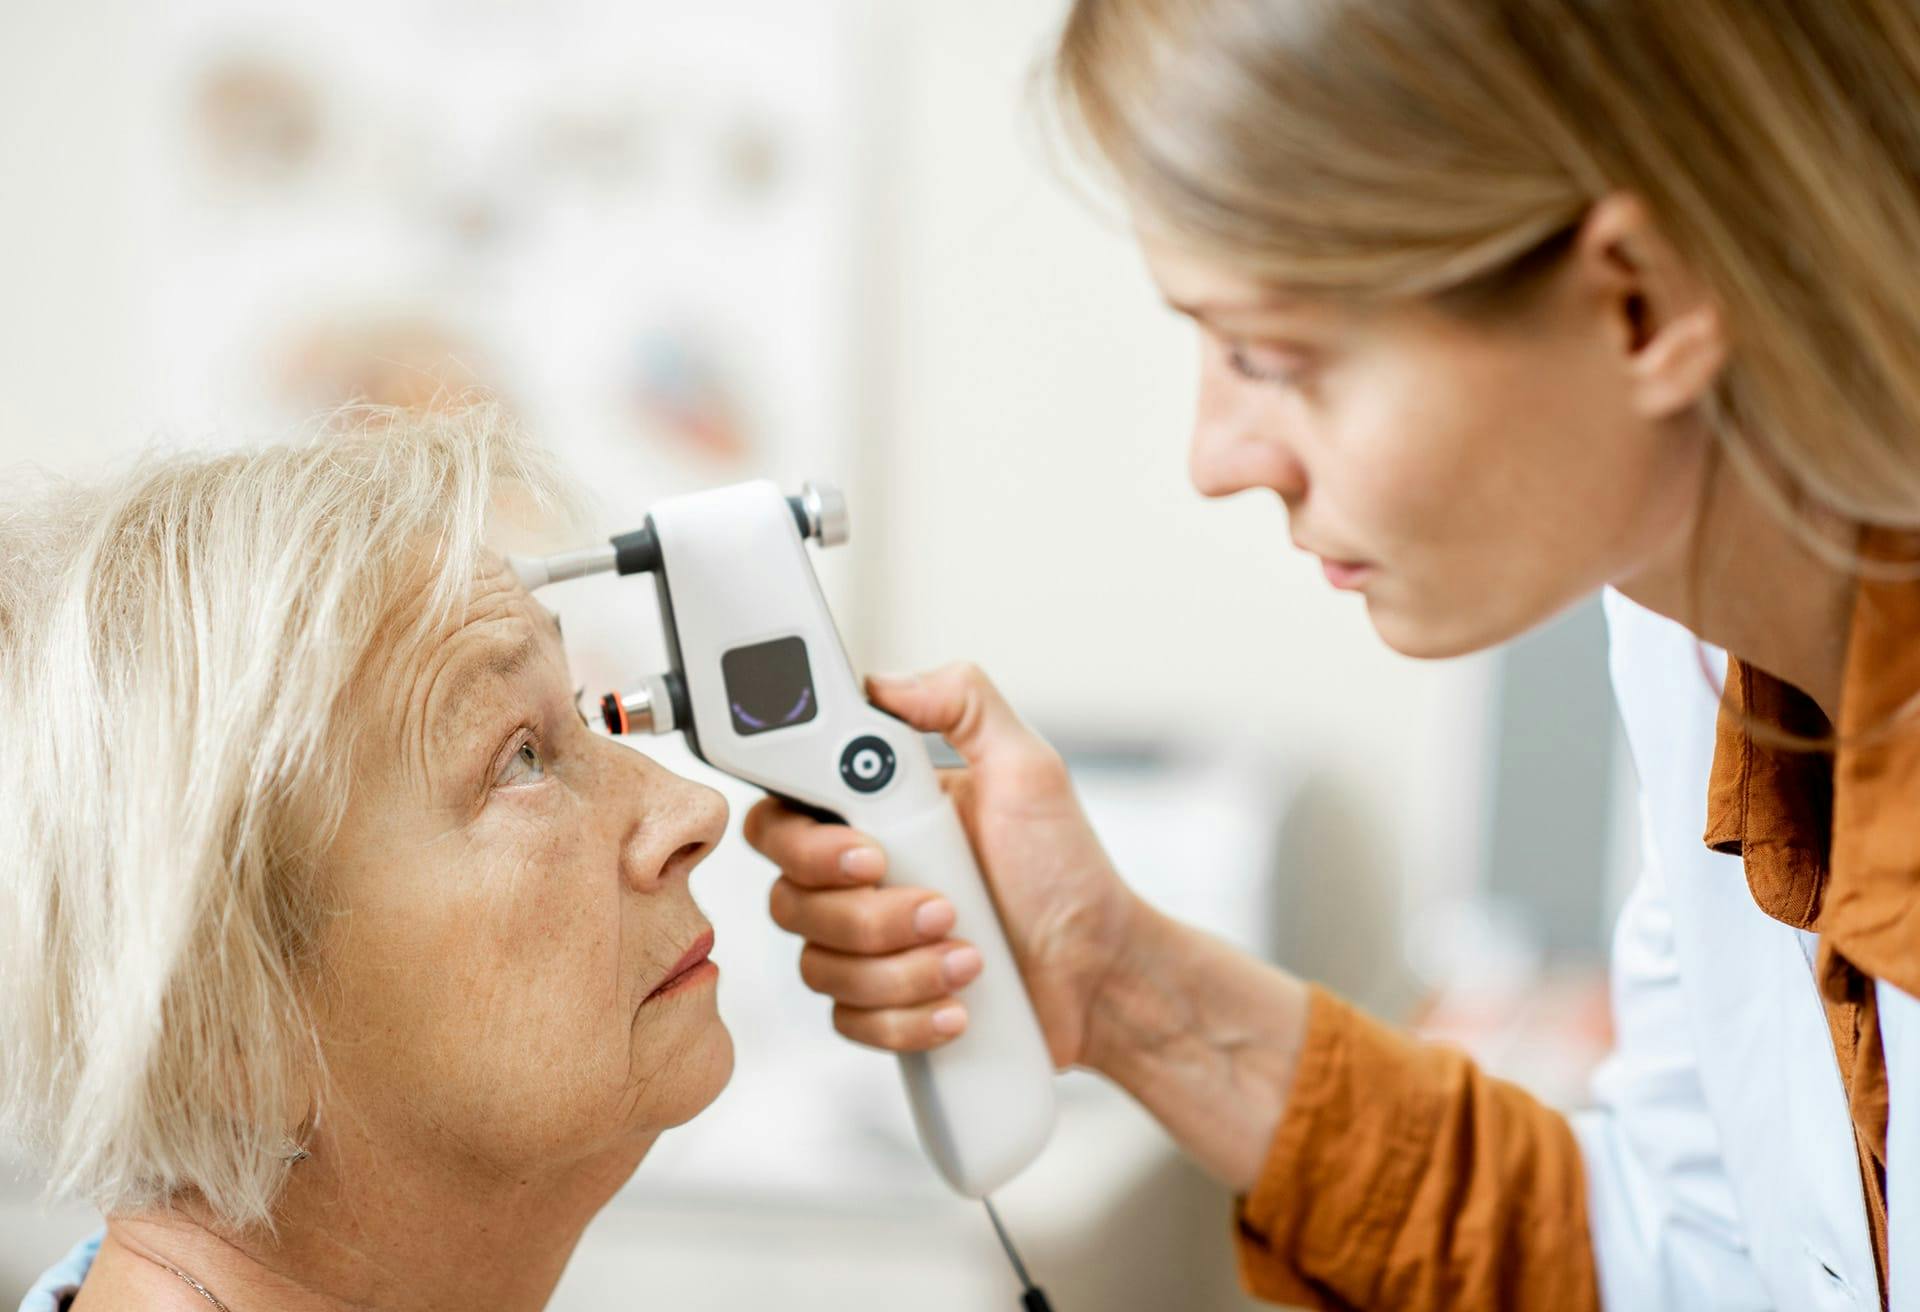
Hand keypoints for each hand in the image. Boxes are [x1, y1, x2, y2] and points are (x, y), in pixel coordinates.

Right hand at [743, 663, 1136, 1068]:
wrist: (1100, 970)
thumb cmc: (1063, 868)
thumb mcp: (1027, 768)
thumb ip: (963, 703)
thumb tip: (886, 685)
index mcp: (869, 813)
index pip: (782, 817)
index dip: (804, 841)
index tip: (870, 852)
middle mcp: (851, 879)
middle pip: (787, 898)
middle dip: (867, 913)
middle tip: (942, 907)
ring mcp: (862, 947)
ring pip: (819, 966)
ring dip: (899, 968)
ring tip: (970, 956)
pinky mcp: (879, 1006)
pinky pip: (850, 1021)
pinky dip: (906, 1017)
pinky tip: (959, 1008)